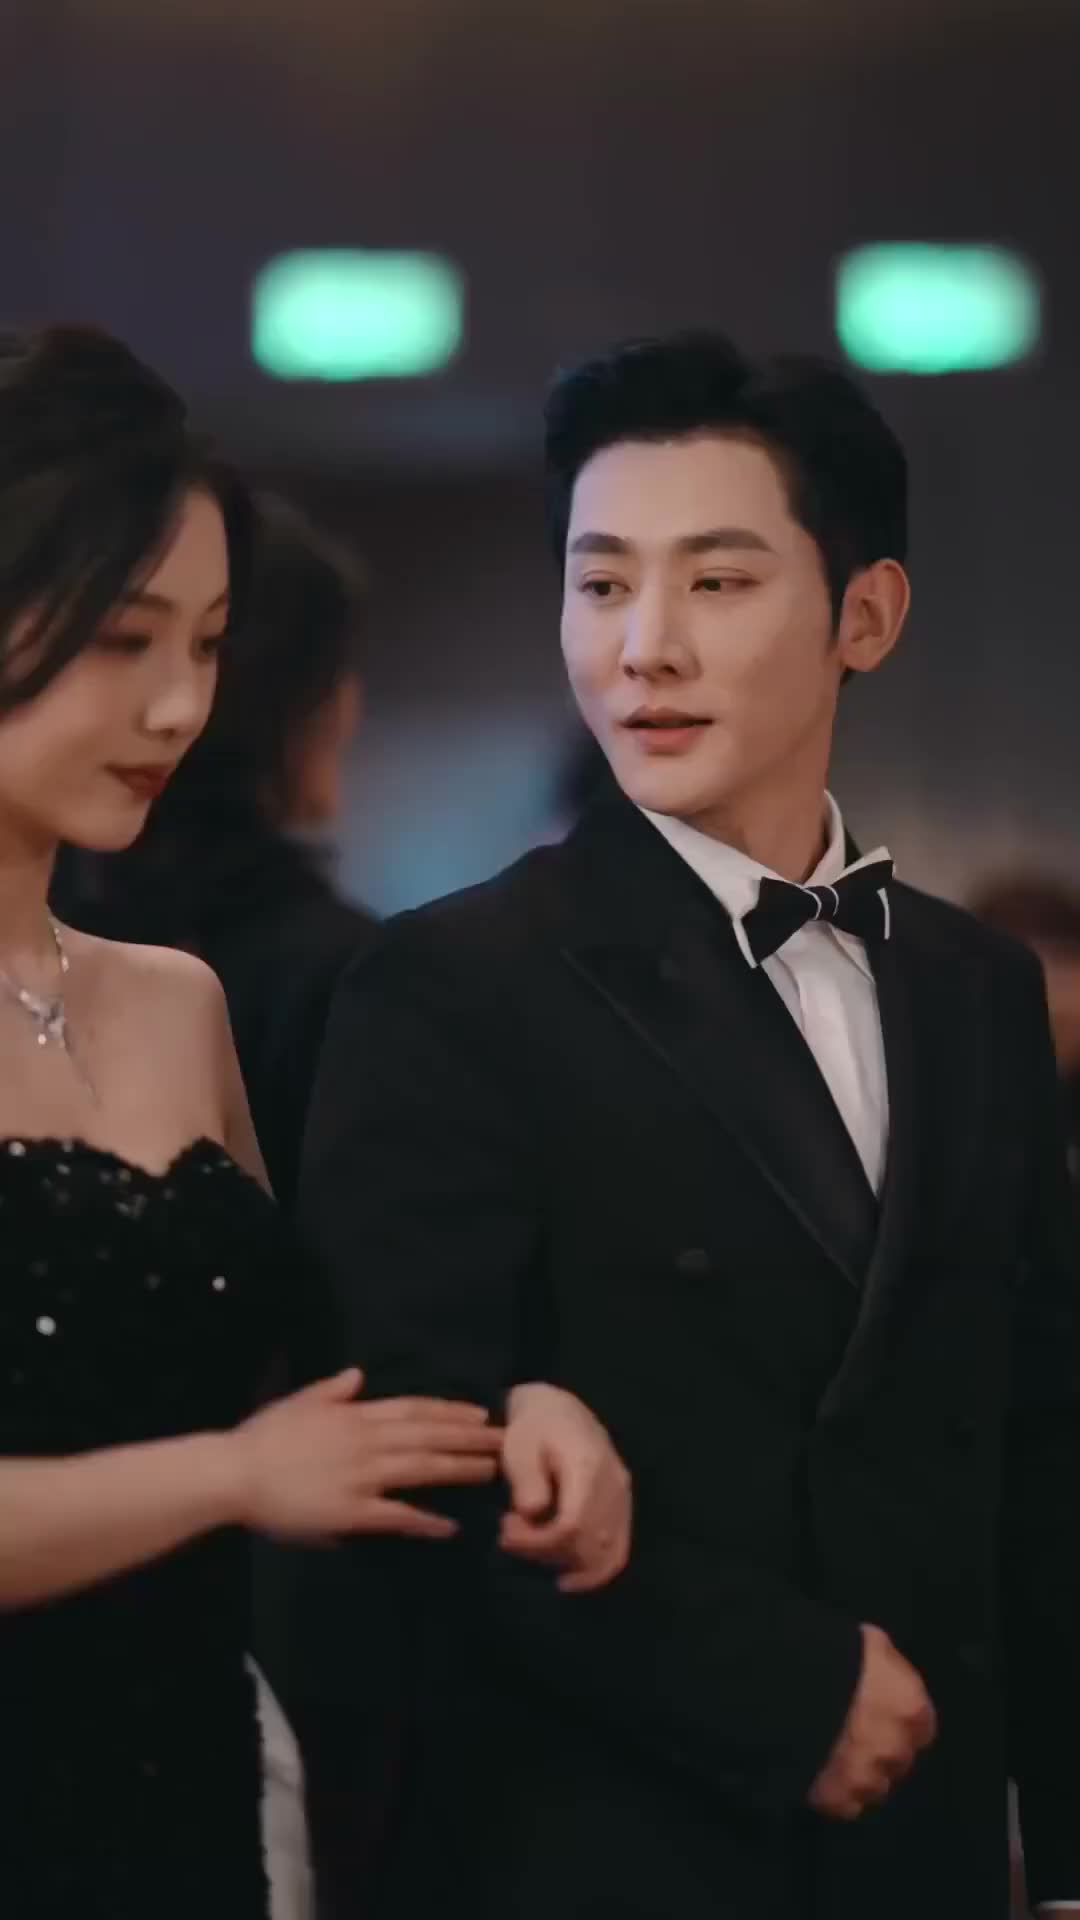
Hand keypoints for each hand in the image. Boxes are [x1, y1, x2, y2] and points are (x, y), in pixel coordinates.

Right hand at [231, 1368, 501, 1542]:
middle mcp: (366, 1441)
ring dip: (460, 1469)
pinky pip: (398, 1516)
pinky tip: (451, 1526)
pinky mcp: (352, 1511)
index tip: (480, 1413)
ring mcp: (361, 1476)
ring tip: (491, 1473)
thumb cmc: (263, 1437)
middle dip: (469, 1438)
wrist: (235, 1474)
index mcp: (355, 1415)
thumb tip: (358, 1374)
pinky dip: (426, 1521)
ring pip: (422, 1469)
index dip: (450, 1411)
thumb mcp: (300, 1402)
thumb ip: (332, 1390)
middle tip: (505, 1441)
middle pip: (429, 1436)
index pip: (414, 1409)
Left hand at [498, 1382, 631, 1592]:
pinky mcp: (623, 1509)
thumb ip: (526, 1480)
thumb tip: (532, 1513)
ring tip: (531, 1547)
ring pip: (603, 1554)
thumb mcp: (519, 1445)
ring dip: (563, 1563)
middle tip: (509, 1536)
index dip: (537, 1542)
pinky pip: (617, 1551)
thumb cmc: (534, 1427)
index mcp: (588, 1467)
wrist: (559, 1410)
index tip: (505, 1532)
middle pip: (586, 1545)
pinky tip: (569, 1580)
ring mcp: (623, 1499)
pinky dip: (596, 1573)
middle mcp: (614, 1486)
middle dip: (542, 1552)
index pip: (571, 1525)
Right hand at [808, 1624, 936, 1819]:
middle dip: (879, 1750)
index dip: (898, 1720)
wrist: (785, 1683)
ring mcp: (866, 1779)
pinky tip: (816, 1774)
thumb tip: (879, 1674)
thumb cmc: (830, 1652)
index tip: (880, 1714)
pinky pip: (841, 1805)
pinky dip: (833, 1793)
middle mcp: (896, 1749)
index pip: (921, 1725)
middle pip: (897, 1759)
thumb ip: (883, 1666)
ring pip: (872, 1787)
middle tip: (850, 1734)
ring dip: (857, 1775)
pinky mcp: (834, 1800)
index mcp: (909, 1707)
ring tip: (830, 1756)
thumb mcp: (867, 1642)